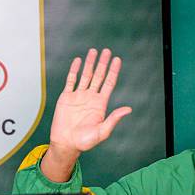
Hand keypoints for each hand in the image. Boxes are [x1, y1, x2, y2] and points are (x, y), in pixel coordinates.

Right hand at [42, 48, 131, 181]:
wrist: (66, 143)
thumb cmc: (85, 141)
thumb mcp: (103, 131)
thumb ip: (114, 119)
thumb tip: (128, 109)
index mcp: (100, 104)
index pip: (109, 84)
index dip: (113, 71)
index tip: (117, 60)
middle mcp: (90, 98)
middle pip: (99, 76)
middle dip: (103, 63)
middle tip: (107, 51)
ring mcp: (78, 96)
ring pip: (85, 75)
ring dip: (90, 63)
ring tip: (94, 51)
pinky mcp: (66, 97)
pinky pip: (71, 80)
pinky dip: (74, 70)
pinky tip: (78, 61)